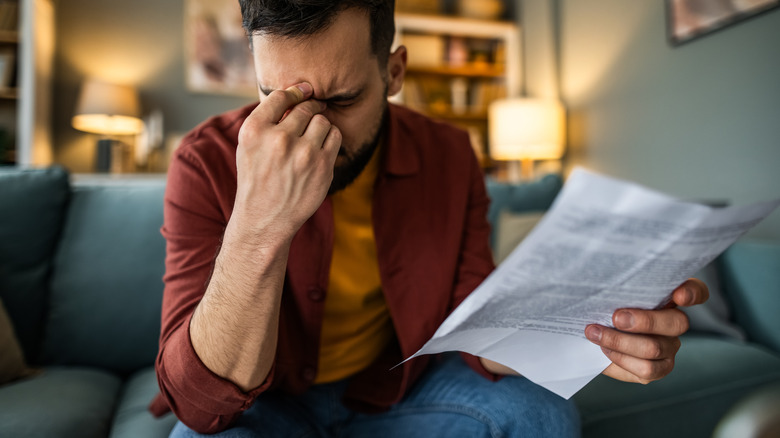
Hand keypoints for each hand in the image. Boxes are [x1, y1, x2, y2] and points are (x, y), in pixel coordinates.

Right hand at [233, 82, 340, 239]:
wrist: (265, 218)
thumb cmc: (257, 178)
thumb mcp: (248, 146)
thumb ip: (267, 119)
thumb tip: (299, 93)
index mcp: (254, 131)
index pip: (281, 97)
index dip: (296, 92)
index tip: (304, 91)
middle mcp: (278, 139)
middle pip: (306, 108)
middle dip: (310, 108)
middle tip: (312, 112)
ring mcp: (303, 154)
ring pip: (322, 121)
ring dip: (320, 125)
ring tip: (312, 137)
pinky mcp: (323, 166)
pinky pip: (335, 136)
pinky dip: (331, 138)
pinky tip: (321, 147)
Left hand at [585, 278, 708, 383]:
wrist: (595, 335)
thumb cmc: (604, 308)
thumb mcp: (611, 295)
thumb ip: (619, 289)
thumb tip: (606, 284)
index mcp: (669, 297)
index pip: (696, 291)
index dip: (692, 293)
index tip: (679, 295)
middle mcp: (675, 322)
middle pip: (677, 323)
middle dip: (645, 321)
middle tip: (616, 318)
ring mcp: (670, 347)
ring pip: (655, 348)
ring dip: (620, 341)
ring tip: (596, 333)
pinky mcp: (659, 369)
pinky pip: (646, 368)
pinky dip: (620, 358)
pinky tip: (604, 348)